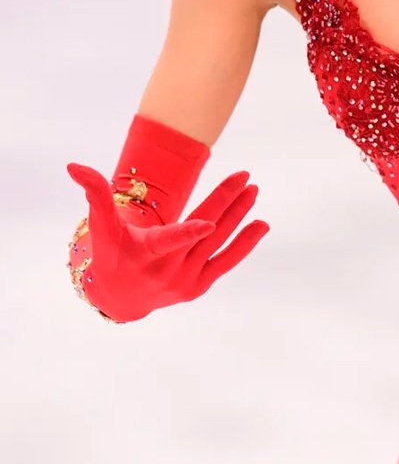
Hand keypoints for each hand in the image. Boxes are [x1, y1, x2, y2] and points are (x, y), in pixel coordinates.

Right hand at [66, 163, 268, 321]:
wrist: (121, 297)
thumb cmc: (112, 253)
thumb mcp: (102, 227)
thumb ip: (94, 194)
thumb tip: (74, 166)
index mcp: (146, 254)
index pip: (169, 242)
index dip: (189, 233)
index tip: (209, 224)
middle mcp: (168, 270)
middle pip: (203, 232)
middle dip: (225, 202)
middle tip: (245, 177)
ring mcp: (186, 280)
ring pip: (218, 244)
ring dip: (238, 216)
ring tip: (252, 191)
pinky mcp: (198, 287)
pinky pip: (226, 262)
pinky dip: (244, 244)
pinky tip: (260, 224)